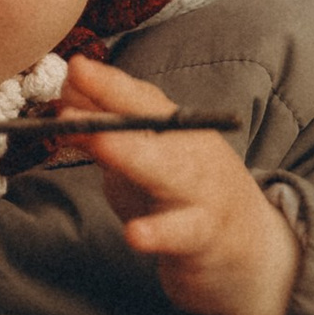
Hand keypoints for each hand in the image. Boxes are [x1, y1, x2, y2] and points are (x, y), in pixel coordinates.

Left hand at [52, 55, 298, 314]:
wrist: (248, 246)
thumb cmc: (184, 194)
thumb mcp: (144, 158)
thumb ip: (107, 131)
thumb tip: (65, 95)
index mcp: (175, 127)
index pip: (140, 97)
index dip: (107, 82)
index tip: (74, 67)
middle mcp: (190, 150)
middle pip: (153, 125)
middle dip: (111, 111)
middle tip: (66, 109)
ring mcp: (200, 191)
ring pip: (166, 170)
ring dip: (130, 155)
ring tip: (99, 145)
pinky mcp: (202, 235)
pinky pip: (179, 232)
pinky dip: (158, 233)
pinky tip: (135, 234)